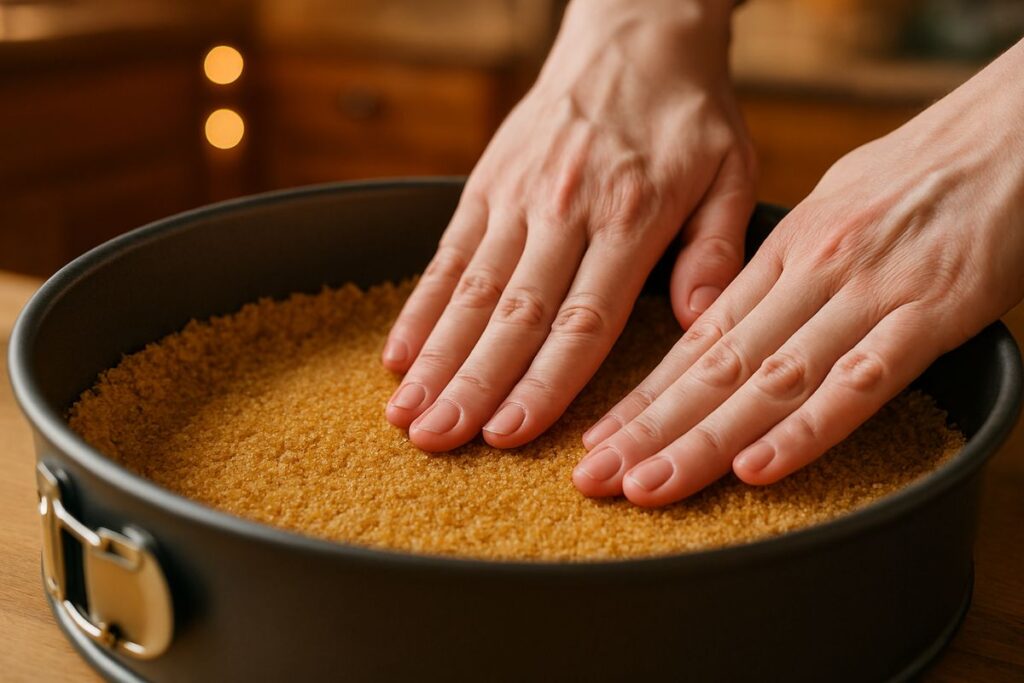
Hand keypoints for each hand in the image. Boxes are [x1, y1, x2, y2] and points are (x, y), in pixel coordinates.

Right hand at [382, 0, 754, 451]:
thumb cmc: (688, 112)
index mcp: (630, 215)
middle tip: (438, 439)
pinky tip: (398, 354)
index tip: (511, 433)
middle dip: (472, 383)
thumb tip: (698, 324)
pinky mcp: (486, 185)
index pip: (582, 318)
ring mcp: (516, 196)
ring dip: (436, 356)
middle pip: (512, 312)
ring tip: (406, 414)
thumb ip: (717, 249)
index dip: (543, 380)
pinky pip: (447, 253)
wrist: (633, 33)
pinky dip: (421, 307)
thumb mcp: (732, 170)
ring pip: (469, 290)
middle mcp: (564, 209)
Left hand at [574, 38, 1023, 506]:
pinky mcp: (931, 314)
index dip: (644, 395)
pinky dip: (809, 428)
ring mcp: (867, 296)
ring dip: (705, 440)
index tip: (599, 438)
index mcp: (783, 254)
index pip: (697, 339)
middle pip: (716, 368)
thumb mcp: (826, 211)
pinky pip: (863, 381)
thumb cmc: (913, 176)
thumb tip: (719, 318)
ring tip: (649, 485)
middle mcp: (810, 276)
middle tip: (595, 478)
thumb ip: (774, 271)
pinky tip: (759, 467)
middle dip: (650, 429)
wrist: (1005, 135)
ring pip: (771, 380)